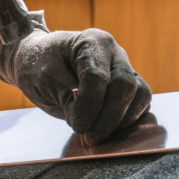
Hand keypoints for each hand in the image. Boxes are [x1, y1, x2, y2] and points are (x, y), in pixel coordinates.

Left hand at [8, 29, 151, 144]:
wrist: (36, 61)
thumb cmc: (37, 66)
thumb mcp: (45, 81)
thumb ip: (68, 100)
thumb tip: (89, 125)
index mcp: (91, 42)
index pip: (98, 77)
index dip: (89, 107)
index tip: (76, 126)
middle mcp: (114, 52)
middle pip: (126, 85)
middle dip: (109, 118)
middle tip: (89, 136)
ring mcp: (124, 68)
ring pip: (141, 95)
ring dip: (122, 121)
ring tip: (97, 133)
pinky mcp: (128, 87)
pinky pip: (140, 104)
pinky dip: (126, 121)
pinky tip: (106, 130)